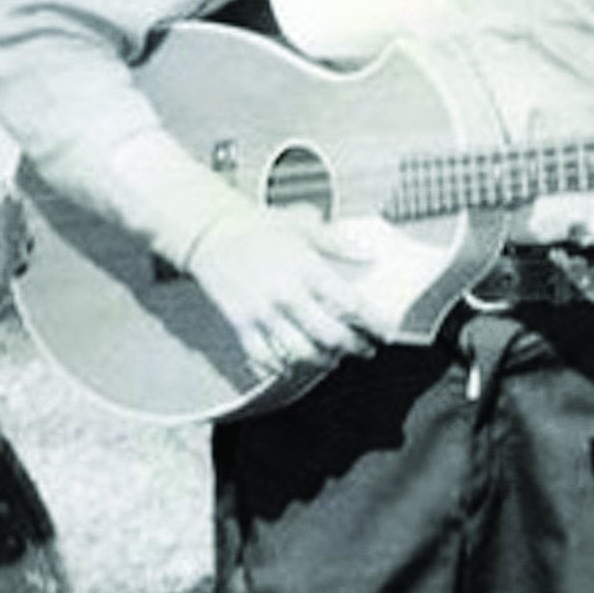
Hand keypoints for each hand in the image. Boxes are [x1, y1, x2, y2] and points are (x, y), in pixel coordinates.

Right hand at [181, 206, 381, 380]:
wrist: (210, 232)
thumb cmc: (256, 227)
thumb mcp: (302, 225)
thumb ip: (337, 241)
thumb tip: (367, 253)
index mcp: (306, 269)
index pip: (351, 303)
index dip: (373, 322)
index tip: (383, 330)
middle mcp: (287, 294)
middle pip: (331, 335)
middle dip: (353, 347)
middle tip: (363, 348)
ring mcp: (263, 312)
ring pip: (301, 353)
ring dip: (322, 361)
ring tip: (332, 359)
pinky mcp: (241, 322)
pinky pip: (264, 356)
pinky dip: (280, 367)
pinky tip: (290, 365)